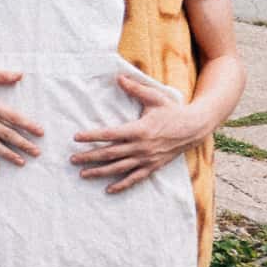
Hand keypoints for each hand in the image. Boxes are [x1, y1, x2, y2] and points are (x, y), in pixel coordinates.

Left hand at [71, 75, 206, 192]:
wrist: (194, 128)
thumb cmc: (173, 111)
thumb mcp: (155, 97)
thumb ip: (135, 89)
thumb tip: (118, 77)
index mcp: (139, 129)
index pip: (110, 134)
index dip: (92, 136)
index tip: (76, 137)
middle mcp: (141, 147)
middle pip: (110, 154)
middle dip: (89, 157)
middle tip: (72, 159)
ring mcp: (147, 159)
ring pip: (119, 168)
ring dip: (100, 172)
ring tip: (83, 174)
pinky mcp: (153, 166)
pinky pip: (135, 178)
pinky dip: (121, 185)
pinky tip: (108, 190)